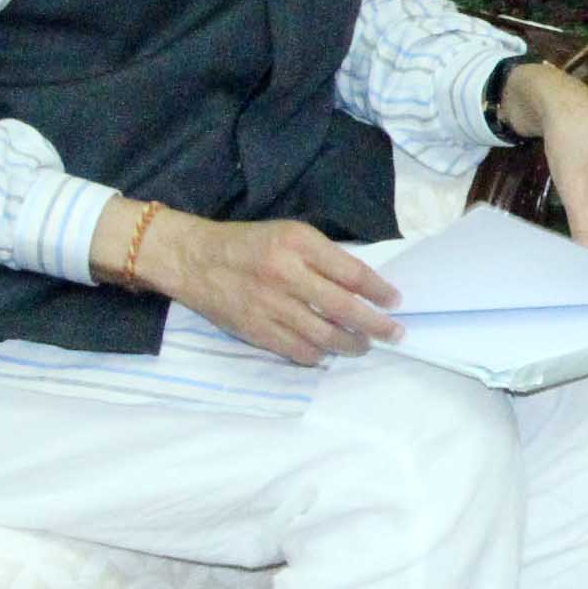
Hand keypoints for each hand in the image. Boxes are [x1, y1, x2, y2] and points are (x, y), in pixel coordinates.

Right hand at [128, 208, 404, 364]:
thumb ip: (323, 256)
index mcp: (298, 243)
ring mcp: (269, 305)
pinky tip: (328, 352)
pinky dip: (318, 354)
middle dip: (376, 325)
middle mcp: (285, 274)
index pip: (351, 272)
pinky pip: (297, 350)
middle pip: (344, 308)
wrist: (192, 259)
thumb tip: (362, 286)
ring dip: (351, 345)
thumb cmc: (248, 243)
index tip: (395, 301)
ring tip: (364, 346)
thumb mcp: (289, 234)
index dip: (378, 290)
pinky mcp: (255, 329)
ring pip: (323, 335)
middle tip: (395, 333)